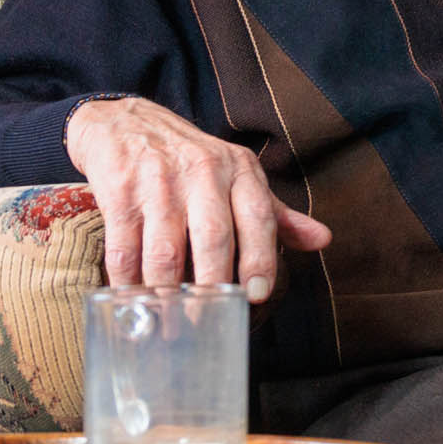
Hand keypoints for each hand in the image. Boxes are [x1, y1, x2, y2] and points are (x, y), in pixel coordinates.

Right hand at [65, 97, 333, 303]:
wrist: (127, 121)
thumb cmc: (192, 160)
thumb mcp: (239, 176)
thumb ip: (277, 214)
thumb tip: (323, 241)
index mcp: (240, 170)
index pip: (258, 219)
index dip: (261, 260)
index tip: (257, 295)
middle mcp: (203, 173)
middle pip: (213, 239)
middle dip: (213, 285)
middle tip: (209, 322)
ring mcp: (158, 182)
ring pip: (166, 250)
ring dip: (168, 293)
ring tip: (170, 322)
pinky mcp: (119, 190)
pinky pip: (124, 247)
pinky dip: (126, 281)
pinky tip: (131, 301)